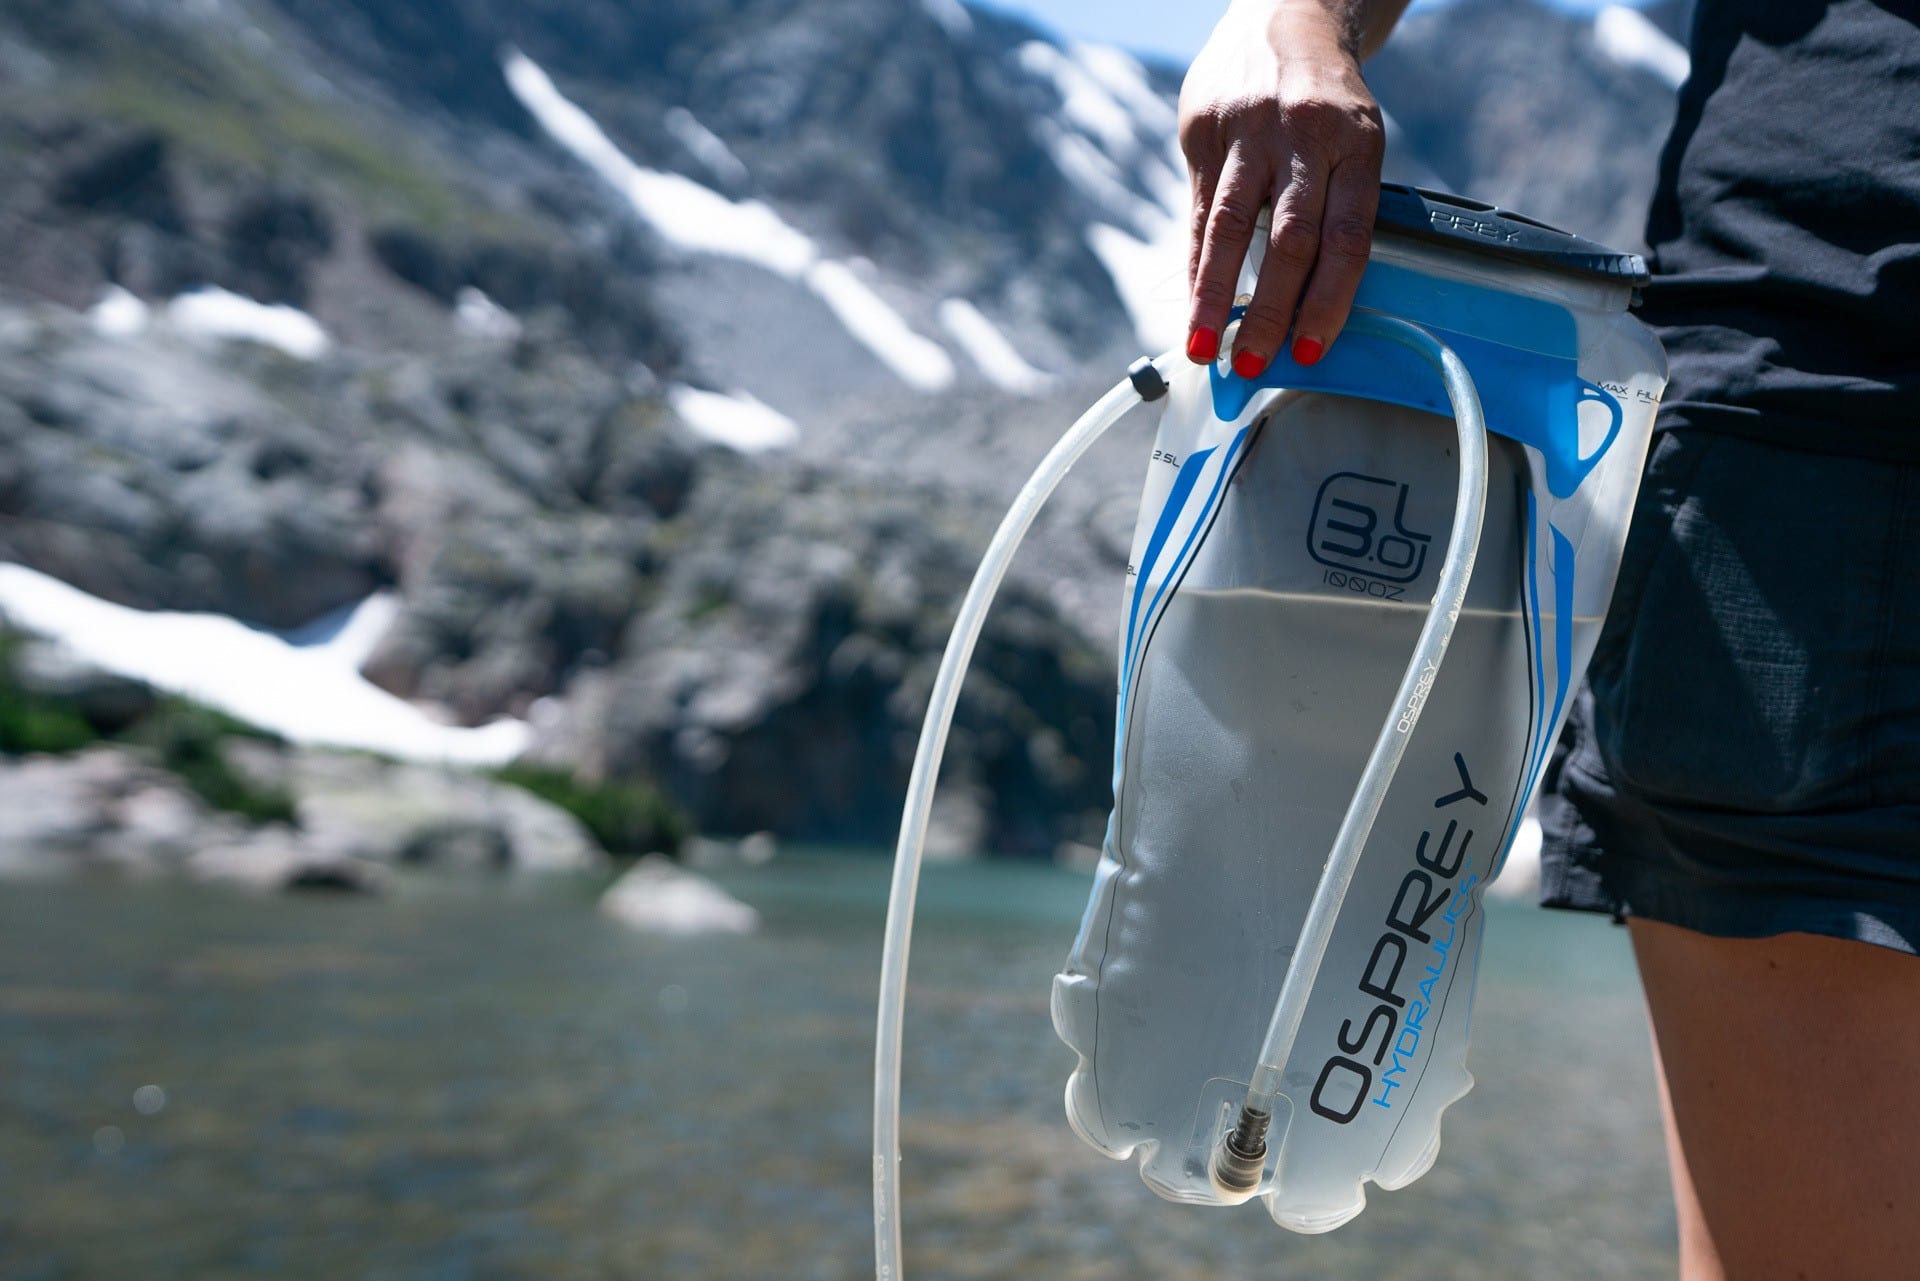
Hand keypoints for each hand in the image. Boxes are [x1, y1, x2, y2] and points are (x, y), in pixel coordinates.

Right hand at [1179, 2, 1386, 374]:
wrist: (1283, 18)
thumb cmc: (1325, 104)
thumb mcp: (1352, 142)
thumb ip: (1334, 208)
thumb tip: (1313, 304)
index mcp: (1355, 144)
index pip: (1346, 237)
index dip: (1328, 301)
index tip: (1311, 351)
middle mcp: (1302, 135)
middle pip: (1288, 240)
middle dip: (1268, 312)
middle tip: (1252, 365)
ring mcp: (1248, 129)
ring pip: (1231, 228)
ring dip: (1214, 297)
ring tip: (1202, 348)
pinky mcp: (1203, 129)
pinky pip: (1198, 211)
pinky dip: (1196, 264)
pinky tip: (1192, 302)